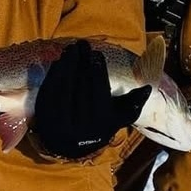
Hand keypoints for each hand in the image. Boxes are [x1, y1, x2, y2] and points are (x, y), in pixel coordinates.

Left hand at [32, 40, 151, 158]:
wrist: (69, 145)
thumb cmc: (97, 124)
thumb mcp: (117, 118)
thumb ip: (132, 104)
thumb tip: (147, 88)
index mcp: (101, 126)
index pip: (99, 93)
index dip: (97, 72)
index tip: (96, 54)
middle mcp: (81, 128)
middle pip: (81, 88)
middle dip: (81, 63)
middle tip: (82, 45)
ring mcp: (60, 124)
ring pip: (64, 88)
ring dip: (67, 65)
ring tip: (71, 49)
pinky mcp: (44, 119)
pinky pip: (49, 92)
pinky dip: (54, 74)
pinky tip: (60, 61)